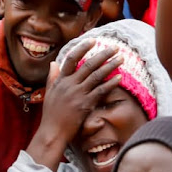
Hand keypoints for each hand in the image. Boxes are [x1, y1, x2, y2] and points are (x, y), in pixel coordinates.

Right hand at [26, 40, 122, 169]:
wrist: (53, 131)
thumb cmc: (51, 113)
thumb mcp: (50, 92)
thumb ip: (53, 77)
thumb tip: (53, 62)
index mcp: (60, 80)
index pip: (71, 58)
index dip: (82, 48)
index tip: (93, 40)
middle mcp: (69, 84)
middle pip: (88, 64)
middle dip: (103, 54)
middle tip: (116, 47)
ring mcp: (78, 93)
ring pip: (96, 75)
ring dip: (110, 65)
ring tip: (122, 58)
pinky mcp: (85, 104)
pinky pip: (100, 91)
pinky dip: (110, 83)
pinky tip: (119, 77)